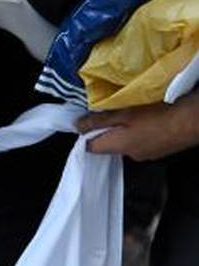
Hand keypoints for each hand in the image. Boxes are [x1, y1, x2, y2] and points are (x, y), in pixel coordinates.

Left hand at [76, 94, 198, 160]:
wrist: (194, 120)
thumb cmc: (159, 114)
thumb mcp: (125, 112)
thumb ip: (100, 120)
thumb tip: (77, 126)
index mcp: (119, 146)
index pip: (91, 148)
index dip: (85, 135)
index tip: (84, 122)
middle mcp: (131, 155)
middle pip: (109, 144)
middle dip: (106, 130)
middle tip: (109, 110)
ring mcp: (147, 154)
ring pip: (127, 142)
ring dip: (125, 129)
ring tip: (130, 111)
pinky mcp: (159, 149)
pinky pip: (142, 140)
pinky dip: (140, 131)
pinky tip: (148, 118)